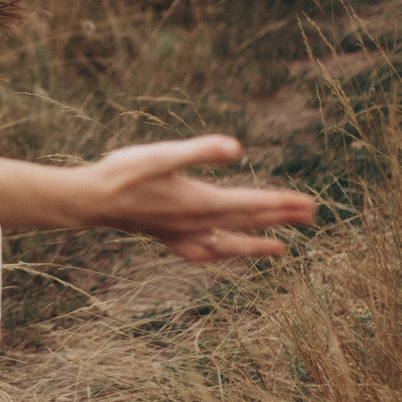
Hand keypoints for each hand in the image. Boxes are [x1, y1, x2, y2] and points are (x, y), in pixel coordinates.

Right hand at [79, 137, 315, 261]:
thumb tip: (237, 149)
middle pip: (247, 221)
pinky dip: (223, 252)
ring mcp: (183, 234)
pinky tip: (225, 252)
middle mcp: (197, 223)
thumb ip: (200, 151)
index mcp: (201, 202)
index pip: (251, 203)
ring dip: (258, 242)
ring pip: (231, 242)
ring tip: (281, 248)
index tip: (308, 205)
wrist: (91, 199)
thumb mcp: (163, 154)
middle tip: (311, 216)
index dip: (281, 204)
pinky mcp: (169, 237)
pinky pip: (205, 251)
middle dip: (280, 219)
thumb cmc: (124, 173)